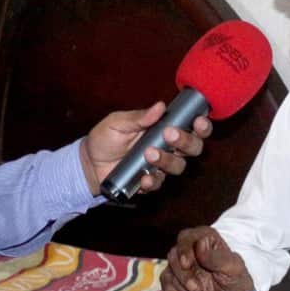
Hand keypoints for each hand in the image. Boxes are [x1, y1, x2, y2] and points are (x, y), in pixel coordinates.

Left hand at [79, 101, 212, 195]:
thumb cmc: (105, 137)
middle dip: (186, 141)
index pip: (191, 126)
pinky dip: (153, 181)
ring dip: (168, 160)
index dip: (201, 125)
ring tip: (149, 154)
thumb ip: (138, 117)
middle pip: (193, 147)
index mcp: (163, 128)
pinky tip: (144, 177)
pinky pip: (159, 184)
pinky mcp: (149, 181)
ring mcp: (160, 166)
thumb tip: (160, 106)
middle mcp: (167, 147)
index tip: (198, 121)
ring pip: (179, 166)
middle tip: (169, 135)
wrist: (88, 163)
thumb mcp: (118, 122)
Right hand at [160, 226, 253, 290]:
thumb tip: (201, 244)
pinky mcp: (172, 283)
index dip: (185, 251)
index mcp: (204, 238)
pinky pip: (168, 290)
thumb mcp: (235, 269)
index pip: (186, 238)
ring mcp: (178, 267)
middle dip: (186, 279)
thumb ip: (218, 257)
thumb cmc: (236, 281)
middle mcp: (188, 250)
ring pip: (170, 277)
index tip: (187, 264)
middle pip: (174, 258)